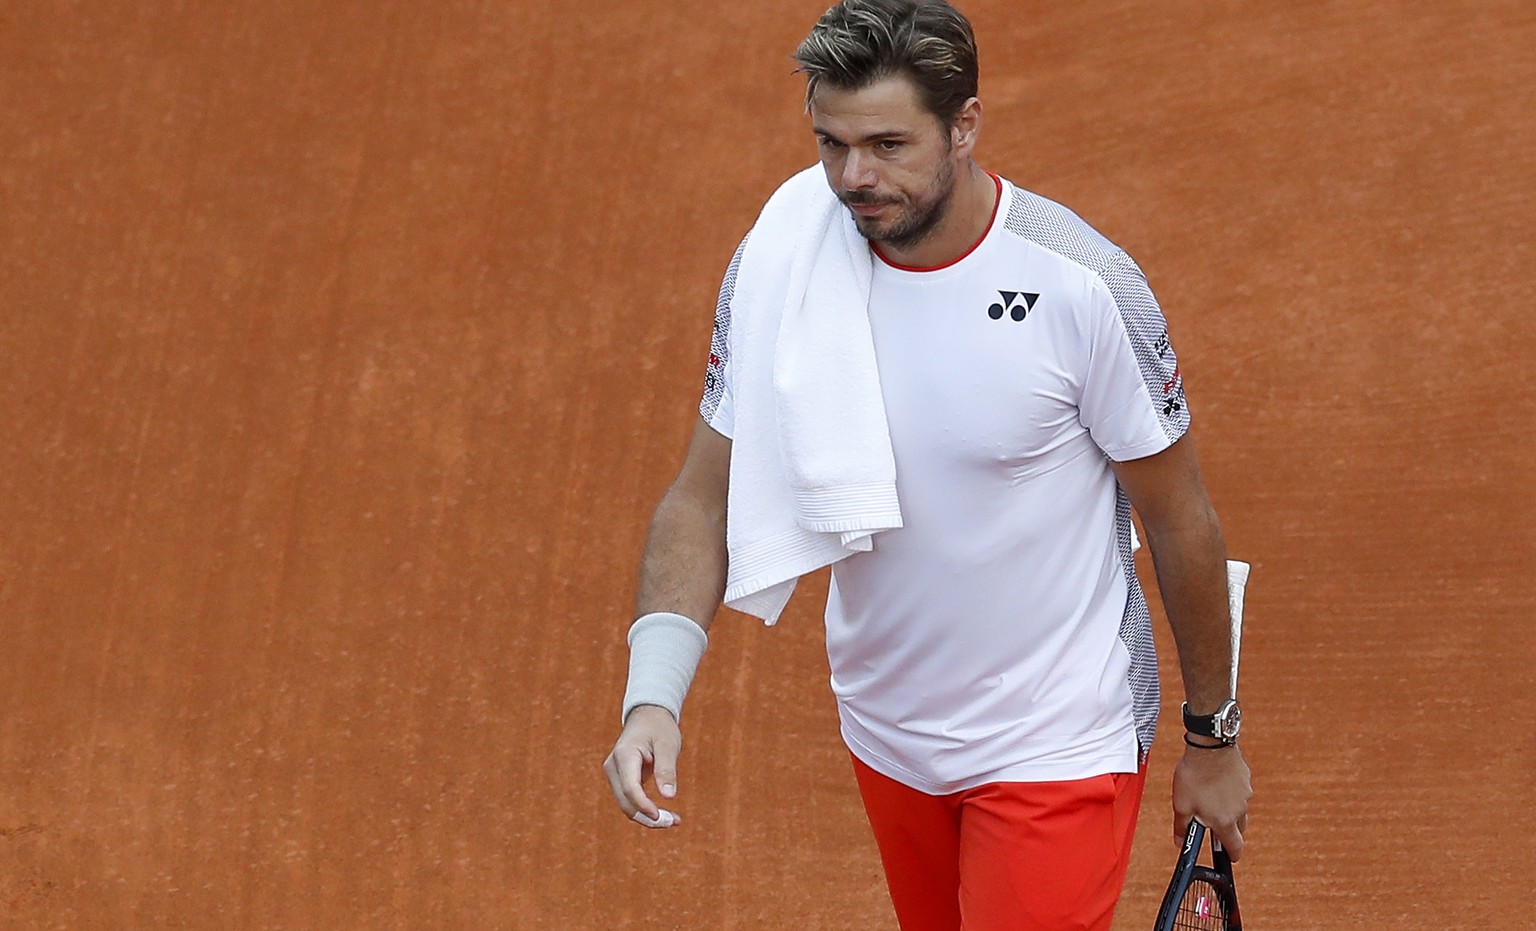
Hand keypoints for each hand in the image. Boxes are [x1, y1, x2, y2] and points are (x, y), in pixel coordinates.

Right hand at [602, 704, 684, 828]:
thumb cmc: (659, 728)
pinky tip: (665, 815)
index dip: (644, 806)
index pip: (630, 788)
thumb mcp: (668, 745)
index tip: (663, 818)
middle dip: (648, 817)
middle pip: (626, 802)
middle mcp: (613, 766)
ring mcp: (614, 774)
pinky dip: (645, 810)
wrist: (647, 716)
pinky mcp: (620, 780)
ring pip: (626, 805)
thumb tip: (669, 796)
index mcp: (624, 755)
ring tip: (674, 820)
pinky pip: (630, 800)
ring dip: (647, 817)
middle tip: (675, 822)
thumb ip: (667, 769)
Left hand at [1172, 741, 1251, 859]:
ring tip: (1209, 798)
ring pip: (1239, 810)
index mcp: (1224, 821)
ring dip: (1228, 810)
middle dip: (1228, 831)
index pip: (1235, 847)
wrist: (1209, 747)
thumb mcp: (1181, 805)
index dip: (1232, 855)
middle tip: (1213, 824)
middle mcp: (1239, 811)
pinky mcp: (1245, 780)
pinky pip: (1239, 792)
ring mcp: (1245, 795)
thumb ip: (1181, 827)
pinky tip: (1216, 782)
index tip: (1230, 857)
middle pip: (1238, 829)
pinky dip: (1230, 793)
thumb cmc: (1195, 775)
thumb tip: (1179, 842)